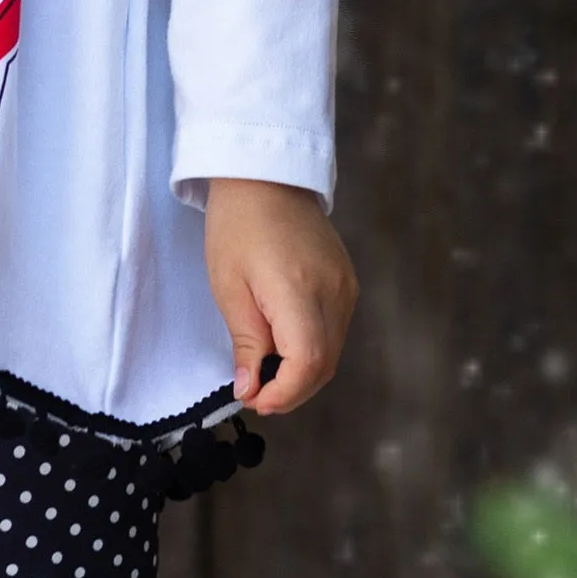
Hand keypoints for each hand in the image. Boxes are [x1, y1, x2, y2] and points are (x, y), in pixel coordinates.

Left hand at [203, 179, 356, 419]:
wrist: (265, 177)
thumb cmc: (237, 226)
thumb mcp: (229, 287)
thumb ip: (246, 342)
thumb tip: (251, 389)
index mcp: (299, 290)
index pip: (308, 362)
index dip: (285, 393)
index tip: (256, 400)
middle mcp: (333, 292)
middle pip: (324, 365)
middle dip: (291, 391)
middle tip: (256, 394)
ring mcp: (346, 287)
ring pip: (332, 352)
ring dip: (301, 373)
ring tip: (265, 372)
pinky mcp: (347, 282)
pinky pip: (335, 330)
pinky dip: (312, 350)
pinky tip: (283, 346)